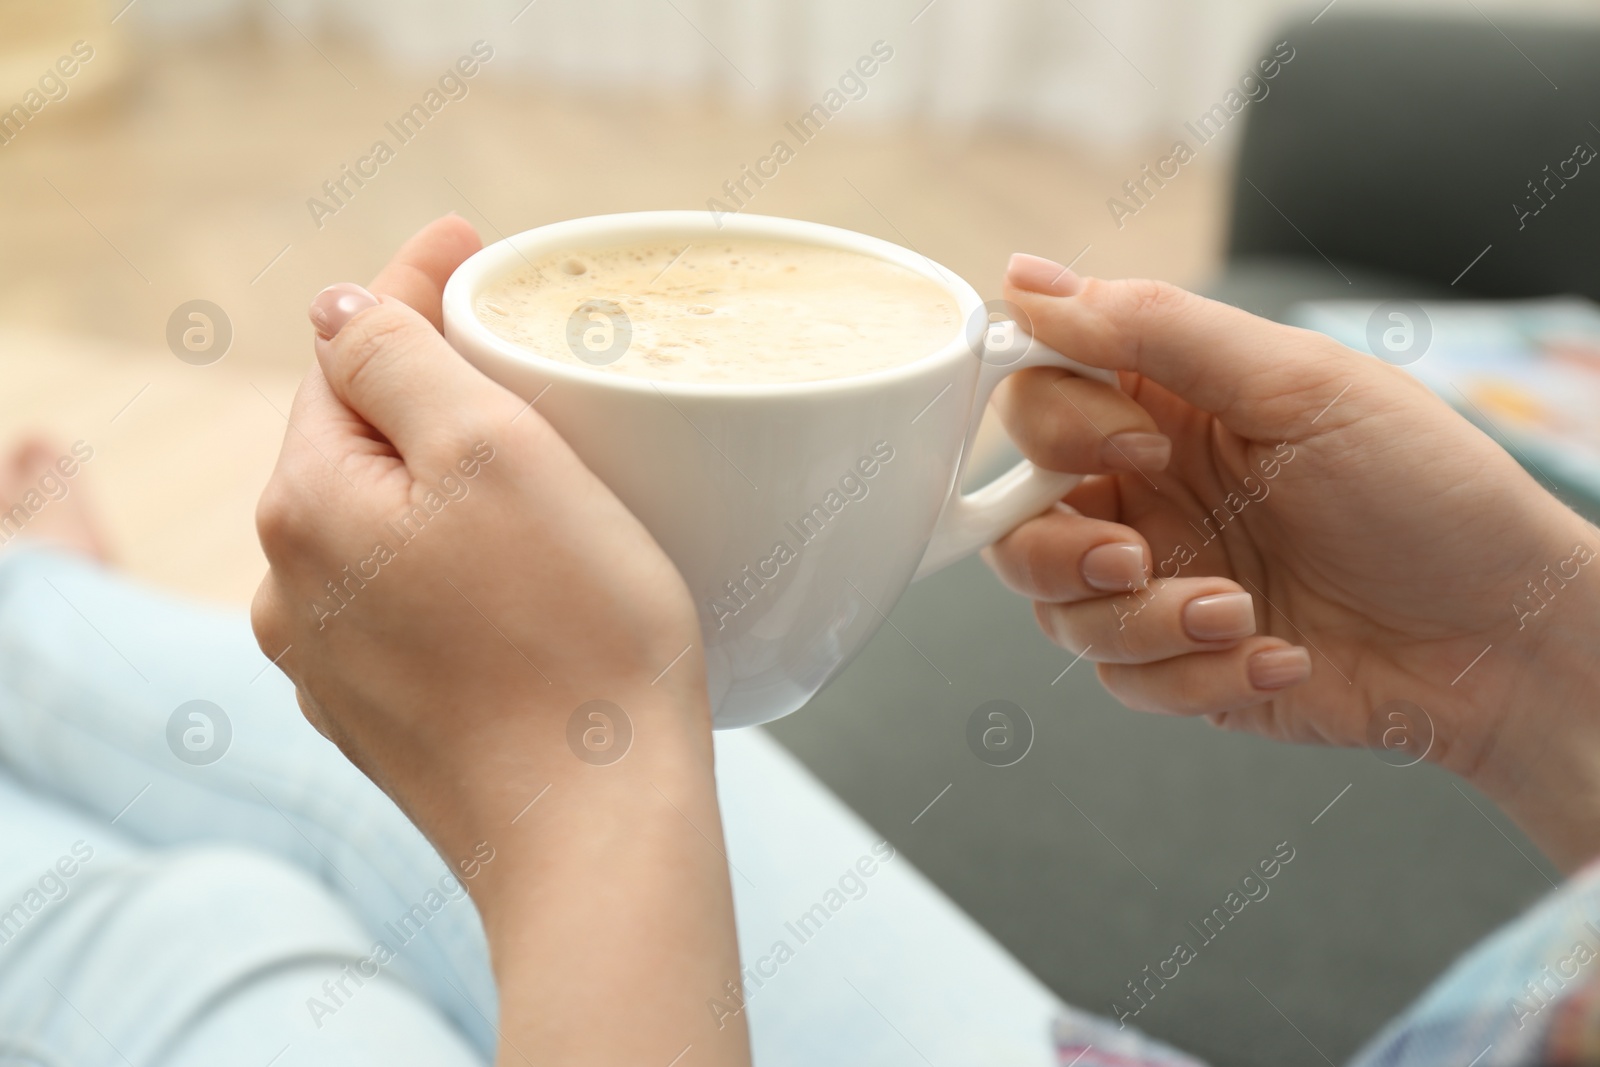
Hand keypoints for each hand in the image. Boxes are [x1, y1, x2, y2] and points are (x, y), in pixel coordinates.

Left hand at [251, 216, 748, 1064]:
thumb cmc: (573, 638)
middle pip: (357, 440)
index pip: (345, 352)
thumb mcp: (491, 454)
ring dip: (440, 482)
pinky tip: (518, 579)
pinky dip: (452, 566)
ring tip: (531, 468)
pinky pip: (407, 602)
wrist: (596, 830)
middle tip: (516, 350)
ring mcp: (332, 664)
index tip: (468, 243)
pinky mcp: (385, 719)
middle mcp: (289, 589)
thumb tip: (336, 307)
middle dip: (426, 385)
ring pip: (381, 526)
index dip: (410, 285)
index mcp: (306, 505)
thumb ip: (397, 357)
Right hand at [985, 254, 1599, 867]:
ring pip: (1054, 609)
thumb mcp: (1299, 385)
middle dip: (1059, 544)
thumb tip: (1027, 279)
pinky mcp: (1179, 666)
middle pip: (1011, 516)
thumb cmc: (1427, 492)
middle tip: (1137, 552)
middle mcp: (1144, 493)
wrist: (1503, 635)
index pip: (1033, 394)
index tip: (1132, 442)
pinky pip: (1122, 681)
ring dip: (1139, 620)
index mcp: (1164, 406)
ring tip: (1237, 613)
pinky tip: (1280, 657)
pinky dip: (1196, 677)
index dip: (1052, 421)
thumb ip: (1154, 329)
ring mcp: (1158, 582)